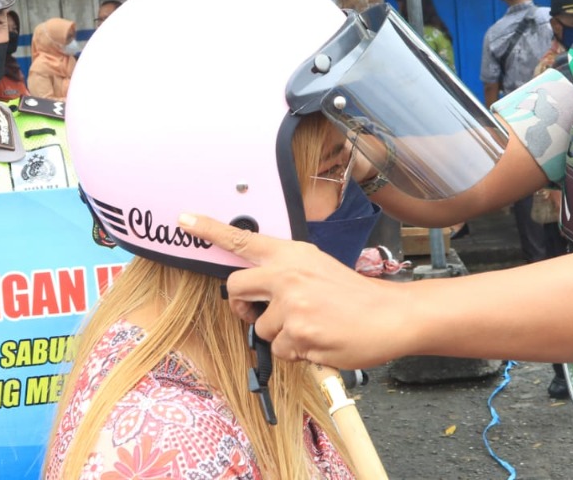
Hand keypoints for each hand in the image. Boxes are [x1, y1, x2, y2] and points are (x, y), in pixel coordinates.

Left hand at [177, 212, 412, 368]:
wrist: (390, 315)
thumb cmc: (352, 295)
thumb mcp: (316, 267)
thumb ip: (284, 272)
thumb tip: (254, 288)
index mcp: (291, 253)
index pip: (242, 239)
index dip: (209, 229)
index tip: (183, 219)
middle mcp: (287, 275)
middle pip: (235, 288)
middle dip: (243, 306)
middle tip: (263, 312)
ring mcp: (292, 306)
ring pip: (259, 329)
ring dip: (280, 335)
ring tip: (312, 327)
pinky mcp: (299, 336)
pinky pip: (280, 351)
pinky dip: (297, 352)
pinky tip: (320, 341)